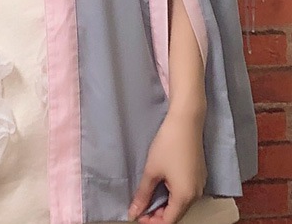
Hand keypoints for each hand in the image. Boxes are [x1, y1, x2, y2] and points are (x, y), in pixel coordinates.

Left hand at [127, 108, 207, 223]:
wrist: (186, 121)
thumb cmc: (168, 145)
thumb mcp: (152, 170)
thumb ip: (143, 194)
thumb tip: (134, 213)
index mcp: (185, 197)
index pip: (168, 221)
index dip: (151, 222)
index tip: (137, 216)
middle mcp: (196, 194)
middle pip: (176, 214)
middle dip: (158, 214)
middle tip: (139, 207)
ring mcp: (200, 184)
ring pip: (181, 203)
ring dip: (165, 204)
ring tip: (148, 197)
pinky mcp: (199, 174)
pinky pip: (186, 192)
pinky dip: (173, 194)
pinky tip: (161, 186)